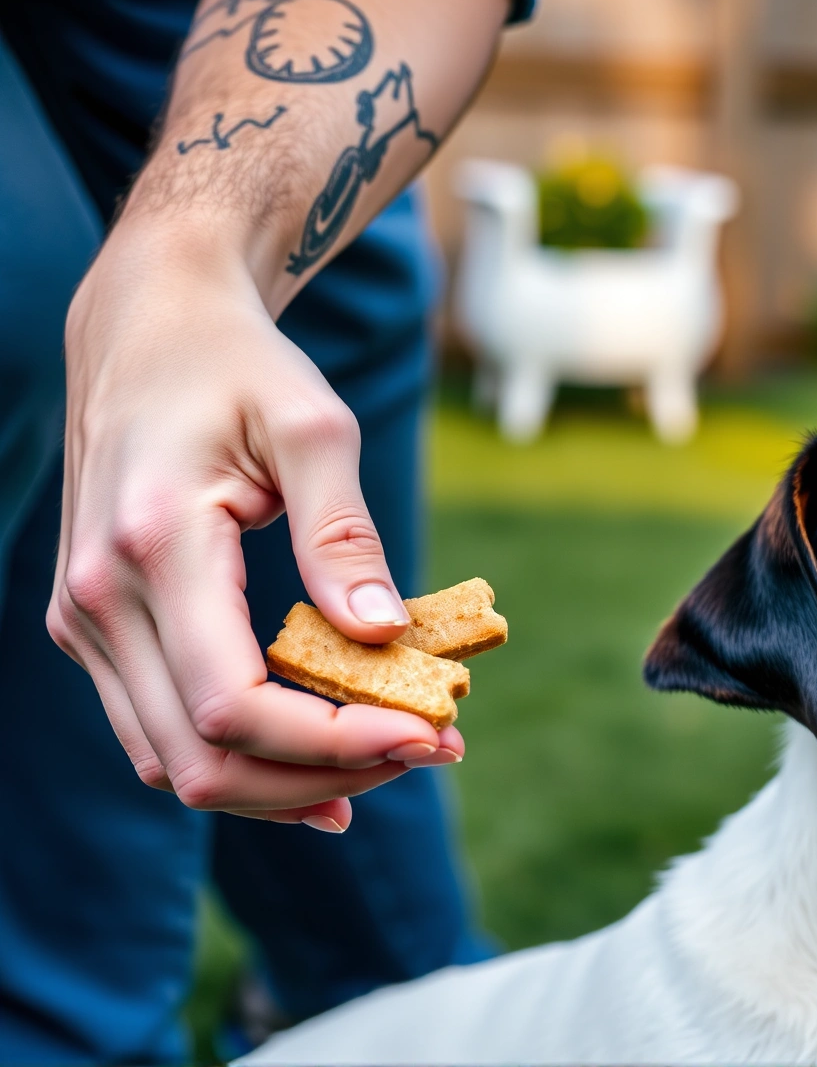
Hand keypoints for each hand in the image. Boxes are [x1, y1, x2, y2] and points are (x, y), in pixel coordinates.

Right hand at [49, 222, 461, 830]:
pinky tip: (330, 755)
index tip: (431, 731)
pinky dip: (249, 757)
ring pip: (177, 765)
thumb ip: (344, 532)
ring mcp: (87, 621)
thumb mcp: (314, 425)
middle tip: (435, 748)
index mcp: (152, 546)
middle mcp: (97, 598)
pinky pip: (164, 731)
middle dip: (325, 777)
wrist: (146, 328)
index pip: (232, 703)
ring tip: (397, 752)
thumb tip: (383, 632)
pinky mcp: (97, 629)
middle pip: (203, 760)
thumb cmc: (240, 367)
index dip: (334, 742)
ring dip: (289, 783)